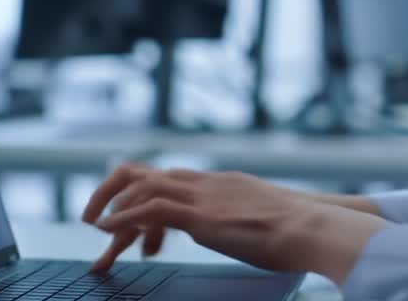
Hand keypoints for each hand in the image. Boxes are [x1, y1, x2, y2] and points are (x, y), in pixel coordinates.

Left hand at [82, 164, 384, 282]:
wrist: (315, 228)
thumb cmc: (298, 231)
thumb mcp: (261, 219)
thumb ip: (240, 219)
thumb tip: (238, 231)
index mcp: (219, 183)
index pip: (168, 181)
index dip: (142, 202)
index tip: (133, 233)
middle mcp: (206, 183)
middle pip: (144, 172)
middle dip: (111, 191)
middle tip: (92, 218)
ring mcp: (203, 197)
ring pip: (140, 187)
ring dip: (110, 209)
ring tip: (95, 235)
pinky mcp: (202, 216)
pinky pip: (149, 208)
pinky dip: (122, 218)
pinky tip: (107, 232)